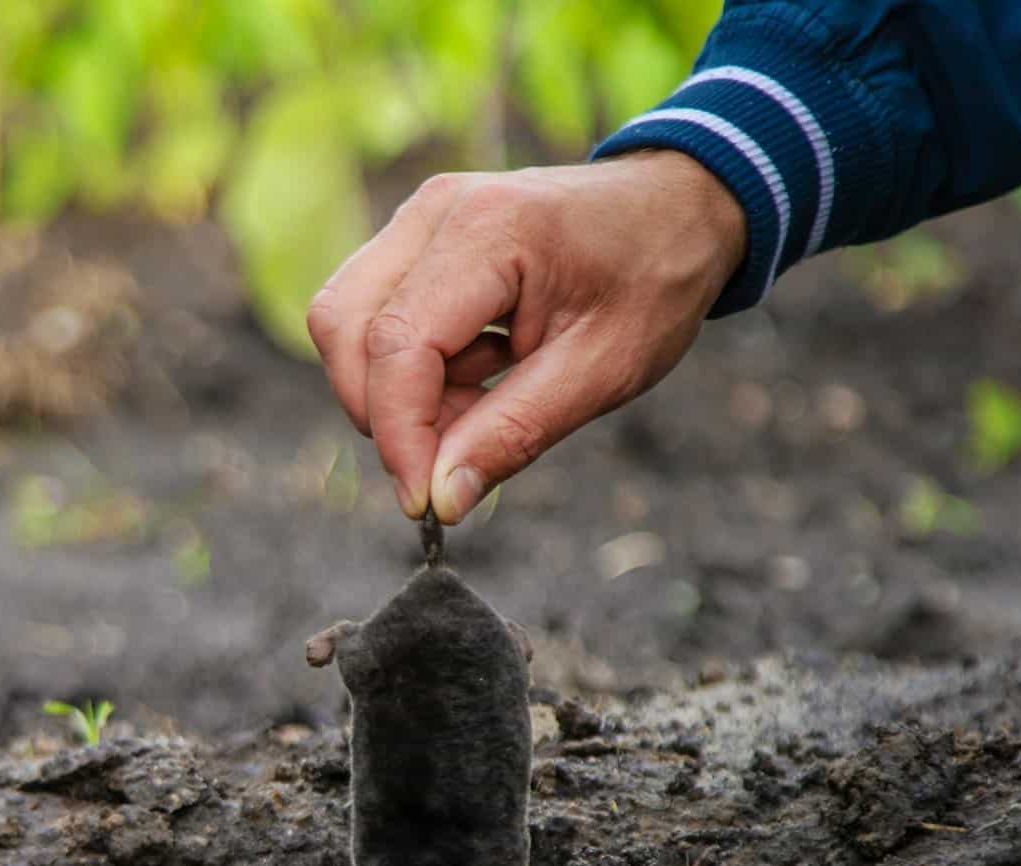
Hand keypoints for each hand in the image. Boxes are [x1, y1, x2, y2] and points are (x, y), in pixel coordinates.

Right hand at [305, 151, 746, 522]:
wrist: (676, 208)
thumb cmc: (652, 278)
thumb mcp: (602, 371)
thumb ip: (514, 434)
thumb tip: (441, 500)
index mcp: (491, 230)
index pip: (399, 344)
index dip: (400, 434)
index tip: (425, 502)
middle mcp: (436, 212)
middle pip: (344, 327)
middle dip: (385, 413)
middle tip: (457, 452)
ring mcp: (418, 219)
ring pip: (343, 322)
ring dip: (393, 391)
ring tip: (479, 402)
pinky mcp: (413, 239)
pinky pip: (370, 315)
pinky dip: (406, 369)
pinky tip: (474, 374)